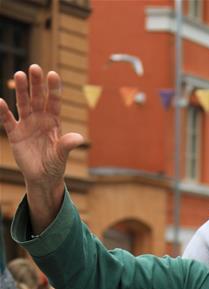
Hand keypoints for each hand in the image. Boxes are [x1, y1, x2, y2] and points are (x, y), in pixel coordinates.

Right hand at [0, 66, 83, 228]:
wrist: (42, 177)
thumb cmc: (54, 164)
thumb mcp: (61, 155)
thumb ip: (67, 145)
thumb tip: (78, 138)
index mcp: (53, 121)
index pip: (53, 102)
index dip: (53, 89)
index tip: (53, 74)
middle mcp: (39, 118)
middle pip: (37, 98)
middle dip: (36, 83)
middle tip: (35, 67)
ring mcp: (26, 124)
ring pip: (23, 103)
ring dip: (21, 90)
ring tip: (19, 74)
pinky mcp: (15, 133)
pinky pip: (7, 120)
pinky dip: (3, 112)